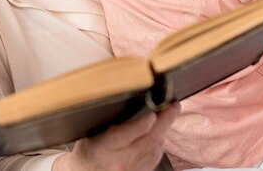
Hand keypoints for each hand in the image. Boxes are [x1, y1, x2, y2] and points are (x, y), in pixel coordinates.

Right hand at [54, 103, 179, 170]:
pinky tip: (159, 133)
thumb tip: (130, 98)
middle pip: (147, 141)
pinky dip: (159, 142)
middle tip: (174, 106)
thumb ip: (107, 120)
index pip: (122, 136)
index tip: (152, 114)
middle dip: (164, 122)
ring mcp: (130, 170)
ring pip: (154, 148)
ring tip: (168, 114)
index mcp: (101, 148)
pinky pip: (155, 157)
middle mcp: (118, 161)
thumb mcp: (91, 132)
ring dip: (163, 130)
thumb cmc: (88, 149)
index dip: (140, 125)